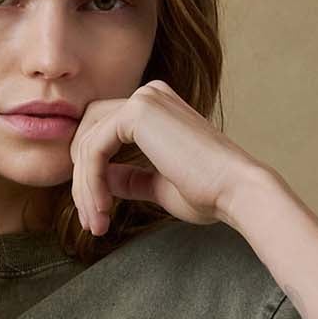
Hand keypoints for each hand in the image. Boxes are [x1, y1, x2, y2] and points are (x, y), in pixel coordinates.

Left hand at [70, 80, 266, 236]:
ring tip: (97, 223)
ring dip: (85, 190)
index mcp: (156, 108)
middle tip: (90, 222)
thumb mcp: (158, 184)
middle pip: (87, 135)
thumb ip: (130, 176)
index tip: (96, 215)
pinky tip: (104, 209)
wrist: (236, 190)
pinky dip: (91, 184)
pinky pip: (93, 150)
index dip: (90, 176)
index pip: (101, 134)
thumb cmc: (208, 193)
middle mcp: (149, 95)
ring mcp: (144, 99)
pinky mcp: (138, 112)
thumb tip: (103, 179)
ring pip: (86, 145)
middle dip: (82, 182)